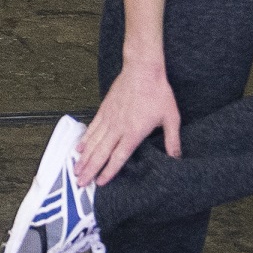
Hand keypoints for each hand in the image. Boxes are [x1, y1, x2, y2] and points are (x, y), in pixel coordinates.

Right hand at [75, 57, 180, 186]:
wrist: (143, 69)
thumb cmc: (159, 93)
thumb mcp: (171, 118)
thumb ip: (172, 140)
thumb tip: (177, 158)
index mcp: (134, 133)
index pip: (118, 157)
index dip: (108, 171)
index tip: (100, 183)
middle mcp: (118, 128)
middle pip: (100, 153)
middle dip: (90, 170)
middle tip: (80, 183)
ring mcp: (108, 118)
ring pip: (93, 142)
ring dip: (83, 158)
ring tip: (76, 169)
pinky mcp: (104, 109)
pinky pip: (92, 128)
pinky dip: (85, 139)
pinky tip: (79, 148)